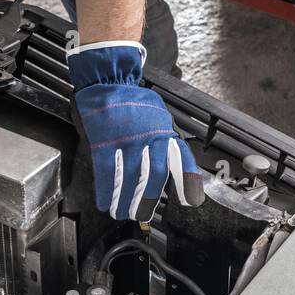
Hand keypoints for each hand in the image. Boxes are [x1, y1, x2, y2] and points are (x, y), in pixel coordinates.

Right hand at [67, 41, 203, 219]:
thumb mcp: (161, 117)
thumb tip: (181, 166)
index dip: (187, 182)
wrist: (109, 80)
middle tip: (144, 214)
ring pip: (128, 179)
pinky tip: (106, 203)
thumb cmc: (135, 102)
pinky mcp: (104, 142)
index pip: (182, 160)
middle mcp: (148, 138)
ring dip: (126, 200)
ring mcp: (125, 141)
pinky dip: (106, 191)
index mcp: (165, 132)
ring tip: (124, 213)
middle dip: (148, 200)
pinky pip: (106, 172)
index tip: (190, 200)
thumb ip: (169, 140)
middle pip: (153, 176)